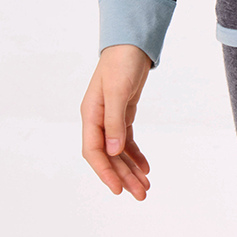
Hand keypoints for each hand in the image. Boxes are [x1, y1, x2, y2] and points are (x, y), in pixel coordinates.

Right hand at [80, 44, 152, 199]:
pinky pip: (127, 141)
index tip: (118, 189)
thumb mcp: (117, 91)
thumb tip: (112, 151)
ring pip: (119, 151)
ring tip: (146, 186)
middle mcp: (98, 119)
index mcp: (90, 114)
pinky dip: (136, 154)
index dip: (105, 172)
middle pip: (108, 156)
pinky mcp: (123, 113)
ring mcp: (110, 117)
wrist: (132, 42)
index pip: (94, 151)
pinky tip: (146, 167)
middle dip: (123, 176)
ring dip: (131, 169)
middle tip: (140, 194)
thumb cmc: (121, 62)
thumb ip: (114, 121)